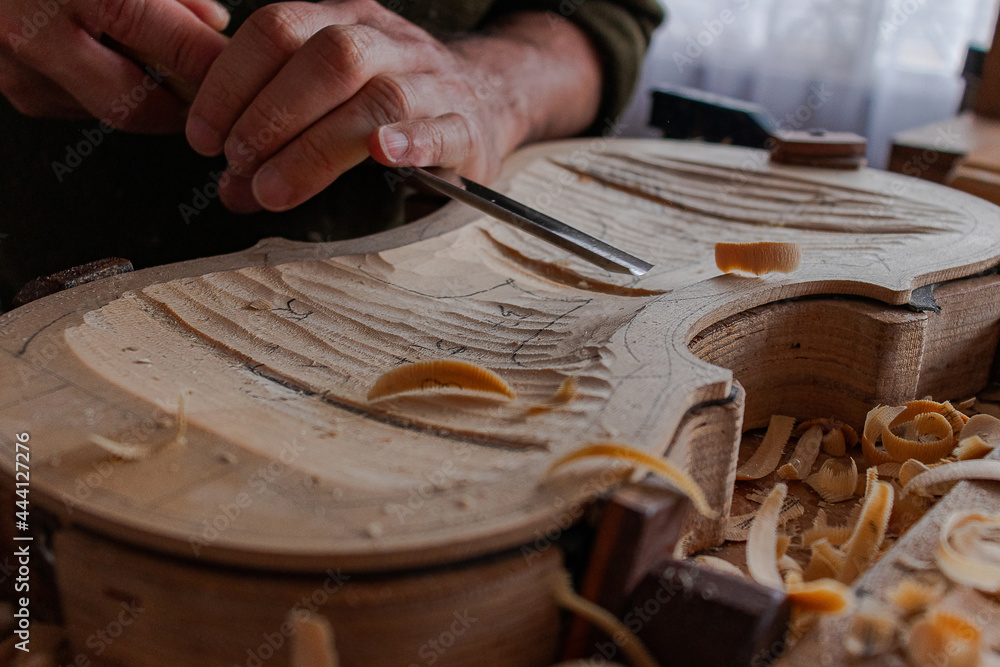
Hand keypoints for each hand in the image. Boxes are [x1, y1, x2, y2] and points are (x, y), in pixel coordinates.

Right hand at [0, 0, 229, 131]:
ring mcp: (15, 66)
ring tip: (166, 70)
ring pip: (106, 110)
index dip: (211, 62)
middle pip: (135, 103)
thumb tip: (212, 22)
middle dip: (182, 107)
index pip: (166, 40)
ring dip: (145, 98)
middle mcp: (34, 31)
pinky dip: (106, 90)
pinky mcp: (11, 86)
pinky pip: (76, 105)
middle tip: (216, 99)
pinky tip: (113, 61)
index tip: (244, 70)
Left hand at [186, 0, 535, 212]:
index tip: (203, 135)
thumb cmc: (392, 104)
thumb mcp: (331, 93)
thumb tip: (230, 185)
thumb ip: (277, 128)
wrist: (488, 95)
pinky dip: (412, 141)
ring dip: (317, 145)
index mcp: (345, 20)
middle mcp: (389, 42)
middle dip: (271, 112)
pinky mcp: (468, 126)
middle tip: (236, 163)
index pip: (279, 28)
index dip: (232, 80)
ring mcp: (433, 82)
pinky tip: (384, 156)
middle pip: (328, 57)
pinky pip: (443, 128)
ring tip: (274, 188)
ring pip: (379, 96)